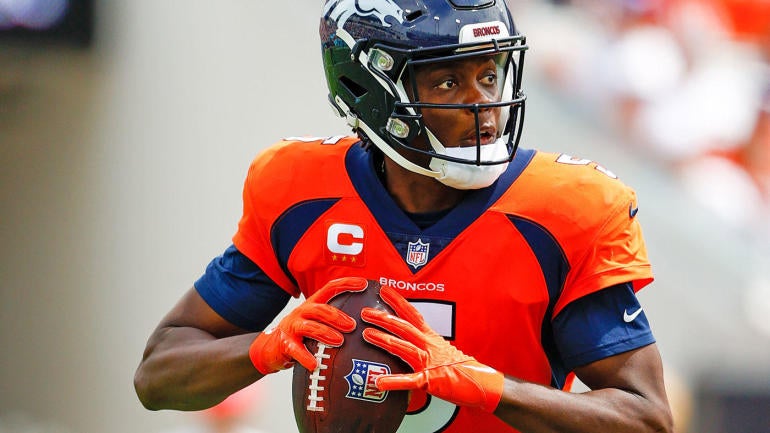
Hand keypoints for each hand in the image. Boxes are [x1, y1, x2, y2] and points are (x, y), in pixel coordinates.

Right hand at [249, 277, 366, 374]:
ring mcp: (292, 327)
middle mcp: (302, 312)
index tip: (364, 284)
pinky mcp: (285, 344)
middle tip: (353, 325)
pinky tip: (314, 364)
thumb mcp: (316, 321)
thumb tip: (365, 320)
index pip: (330, 288)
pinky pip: (296, 350)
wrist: (271, 347)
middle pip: (320, 309)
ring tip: (339, 341)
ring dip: (325, 333)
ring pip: (309, 327)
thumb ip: (334, 319)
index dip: (346, 284)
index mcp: (313, 304)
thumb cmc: (301, 335)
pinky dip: (305, 357)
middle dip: (337, 316)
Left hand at [361, 285, 503, 412]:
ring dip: (384, 340)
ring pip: (404, 347)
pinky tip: (380, 381)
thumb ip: (422, 345)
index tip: (383, 290)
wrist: (482, 383)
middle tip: (366, 312)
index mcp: (431, 338)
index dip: (397, 301)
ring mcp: (430, 362)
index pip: (412, 315)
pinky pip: (410, 380)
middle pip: (404, 327)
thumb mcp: (440, 351)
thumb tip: (405, 342)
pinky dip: (395, 381)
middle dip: (384, 318)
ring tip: (367, 334)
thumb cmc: (460, 369)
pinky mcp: (431, 380)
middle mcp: (429, 346)